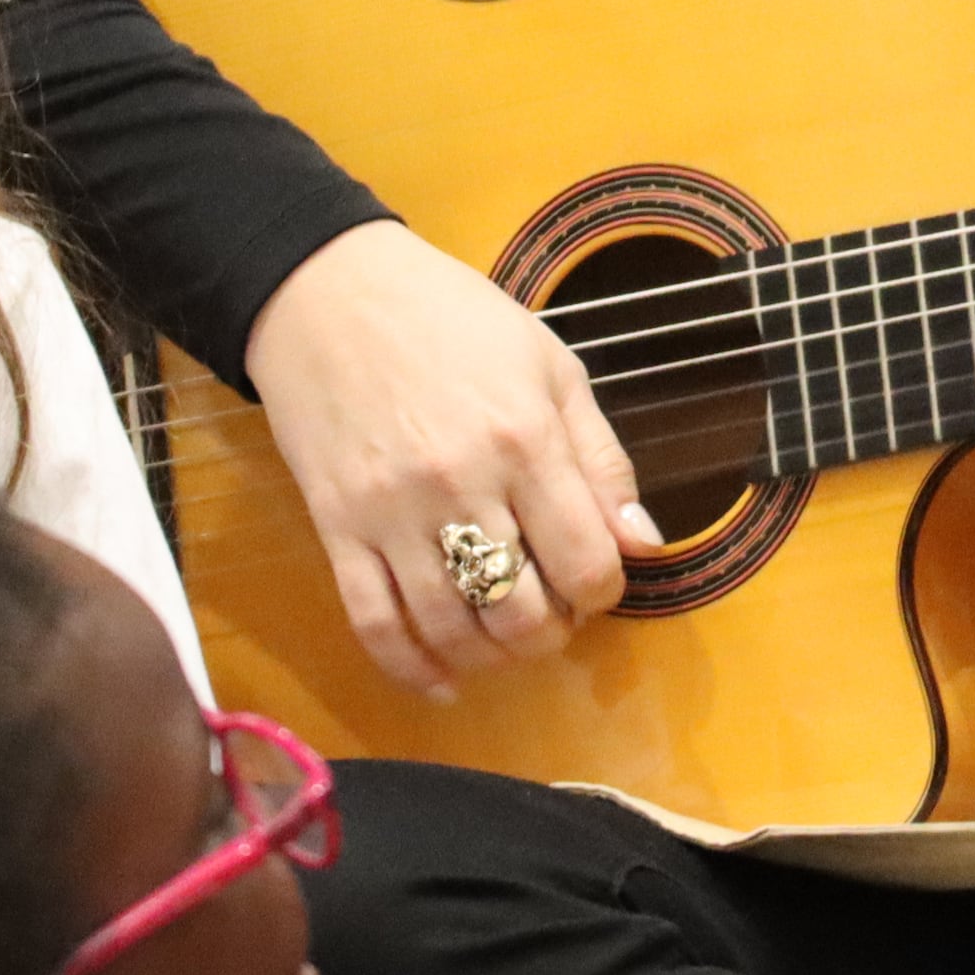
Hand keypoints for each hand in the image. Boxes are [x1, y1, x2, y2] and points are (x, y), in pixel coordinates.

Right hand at [241, 221, 656, 699]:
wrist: (330, 293)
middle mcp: (460, 484)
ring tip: (506, 642)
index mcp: (524, 438)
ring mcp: (391, 512)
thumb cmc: (452, 318)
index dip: (603, 593)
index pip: (585, 561)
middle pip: (521, 611)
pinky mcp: (336, 527)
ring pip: (451, 629)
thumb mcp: (550, 364)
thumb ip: (601, 457)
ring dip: (491, 657)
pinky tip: (443, 681)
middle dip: (551, 634)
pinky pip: (374, 623)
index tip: (596, 582)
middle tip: (553, 617)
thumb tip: (644, 543)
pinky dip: (411, 668)